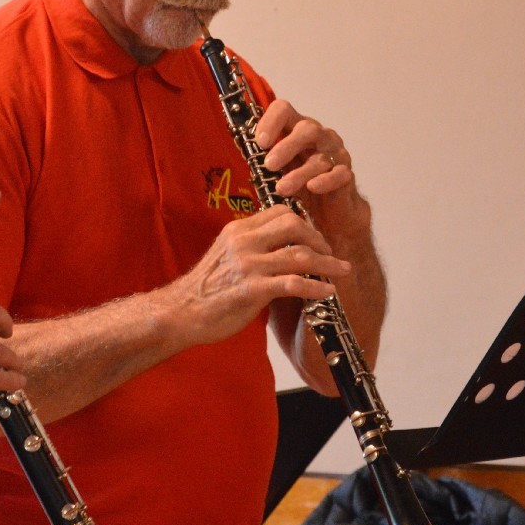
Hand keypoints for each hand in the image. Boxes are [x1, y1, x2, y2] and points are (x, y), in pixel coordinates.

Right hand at [164, 205, 348, 347]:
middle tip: (331, 253)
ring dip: (327, 263)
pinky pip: (294, 284)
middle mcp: (244, 241)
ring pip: (299, 254)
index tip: (316, 237)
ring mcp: (248, 264)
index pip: (280, 211)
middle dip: (319, 239)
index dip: (304, 221)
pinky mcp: (252, 289)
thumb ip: (251, 247)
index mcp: (238, 230)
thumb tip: (281, 248)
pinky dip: (316, 287)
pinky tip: (327, 292)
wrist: (181, 313)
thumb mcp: (226, 256)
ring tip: (343, 270)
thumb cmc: (206, 289)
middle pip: (294, 225)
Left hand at [253, 99, 369, 241]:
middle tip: (269, 166)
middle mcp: (319, 136)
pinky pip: (339, 173)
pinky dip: (325, 180)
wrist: (328, 210)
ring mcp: (335, 153)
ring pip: (320, 156)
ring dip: (299, 173)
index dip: (271, 121)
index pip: (284, 110)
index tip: (259, 142)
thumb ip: (263, 155)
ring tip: (282, 188)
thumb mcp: (278, 167)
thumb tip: (239, 147)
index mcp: (297, 128)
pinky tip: (313, 187)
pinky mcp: (346, 174)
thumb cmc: (299, 183)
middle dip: (286, 147)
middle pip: (307, 129)